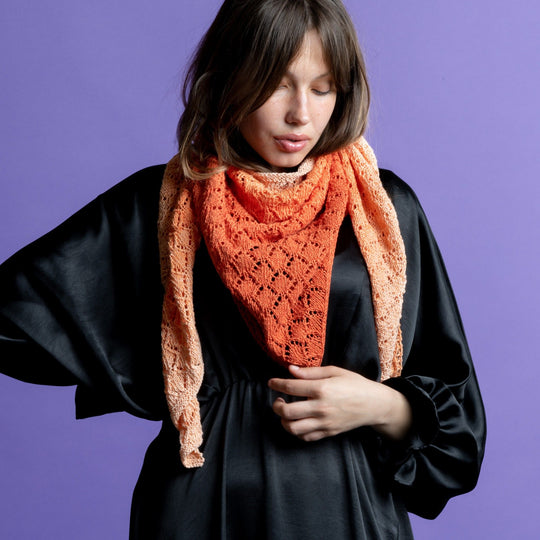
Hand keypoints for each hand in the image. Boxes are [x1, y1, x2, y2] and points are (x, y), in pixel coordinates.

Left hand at [268, 365, 411, 441]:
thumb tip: (291, 370)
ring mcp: (324, 422)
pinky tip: (297, 421)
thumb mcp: (334, 371)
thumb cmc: (355, 384)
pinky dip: (296, 431)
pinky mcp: (328, 432)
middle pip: (287, 411)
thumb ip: (311, 372)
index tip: (271, 382)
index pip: (291, 387)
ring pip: (293, 428)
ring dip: (284, 421)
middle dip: (276, 406)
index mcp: (322, 389)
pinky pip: (305, 437)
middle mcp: (321, 407)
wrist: (374, 404)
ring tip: (286, 412)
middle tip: (278, 400)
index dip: (277, 384)